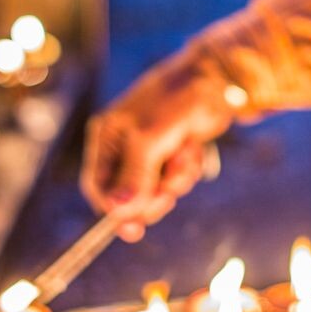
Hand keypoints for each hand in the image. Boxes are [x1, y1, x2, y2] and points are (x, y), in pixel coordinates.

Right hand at [80, 50, 232, 240]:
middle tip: (167, 195)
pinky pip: (176, 180)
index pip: (97, 186)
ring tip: (182, 155)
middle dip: (151, 197)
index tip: (131, 229)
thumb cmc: (173, 103)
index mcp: (107, 138)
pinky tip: (192, 147)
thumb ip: (132, 177)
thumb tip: (116, 211)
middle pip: (128, 196)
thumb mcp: (147, 141)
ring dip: (174, 180)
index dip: (112, 210)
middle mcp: (125, 147)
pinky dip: (187, 170)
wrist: (213, 82)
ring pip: (156, 190)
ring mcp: (150, 152)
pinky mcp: (173, 154)